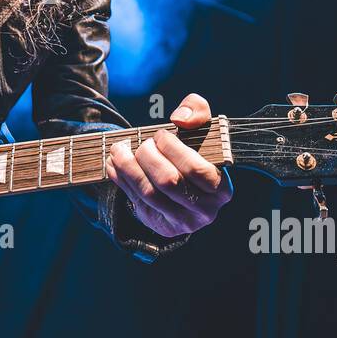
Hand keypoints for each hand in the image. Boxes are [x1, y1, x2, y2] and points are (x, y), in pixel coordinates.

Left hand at [105, 93, 231, 238]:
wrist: (186, 185)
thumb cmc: (193, 152)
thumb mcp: (201, 128)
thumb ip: (198, 111)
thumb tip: (180, 118)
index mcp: (221, 189)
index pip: (196, 169)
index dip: (173, 149)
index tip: (160, 135)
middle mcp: (205, 210)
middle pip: (169, 181)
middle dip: (148, 156)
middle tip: (142, 143)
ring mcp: (183, 222)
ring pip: (149, 193)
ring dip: (128, 167)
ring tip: (118, 150)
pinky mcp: (162, 226)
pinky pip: (136, 201)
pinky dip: (121, 179)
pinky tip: (114, 164)